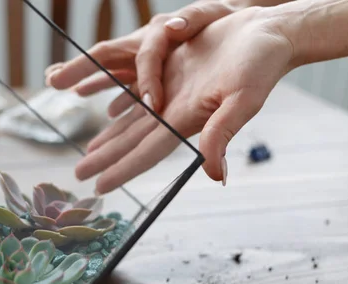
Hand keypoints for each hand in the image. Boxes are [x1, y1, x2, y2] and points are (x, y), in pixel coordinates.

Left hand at [72, 7, 295, 193]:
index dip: (122, 169)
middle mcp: (176, 110)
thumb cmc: (261, 64)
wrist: (269, 35)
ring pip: (132, 120)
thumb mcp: (243, 98)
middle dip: (106, 158)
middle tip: (78, 175)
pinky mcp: (174, 73)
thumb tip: (215, 176)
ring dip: (110, 137)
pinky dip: (122, 106)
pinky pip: (139, 93)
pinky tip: (111, 112)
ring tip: (90, 152)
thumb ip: (223, 134)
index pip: (147, 151)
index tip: (98, 185)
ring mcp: (174, 92)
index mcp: (187, 118)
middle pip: (132, 141)